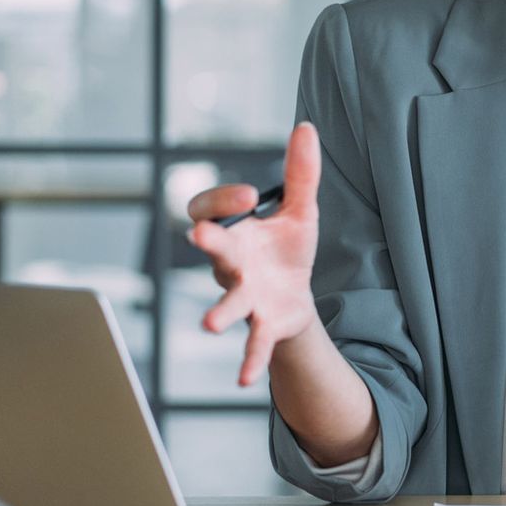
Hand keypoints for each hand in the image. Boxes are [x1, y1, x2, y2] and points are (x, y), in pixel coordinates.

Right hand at [187, 122, 321, 386]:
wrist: (296, 297)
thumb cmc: (286, 251)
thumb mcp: (299, 210)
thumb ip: (300, 174)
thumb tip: (306, 126)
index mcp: (234, 232)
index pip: (208, 210)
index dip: (223, 200)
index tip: (250, 195)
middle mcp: (230, 264)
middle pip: (214, 251)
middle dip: (208, 243)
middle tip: (199, 236)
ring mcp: (243, 296)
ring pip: (227, 303)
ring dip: (219, 313)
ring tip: (210, 324)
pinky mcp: (263, 324)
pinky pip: (252, 343)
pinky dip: (248, 360)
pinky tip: (242, 379)